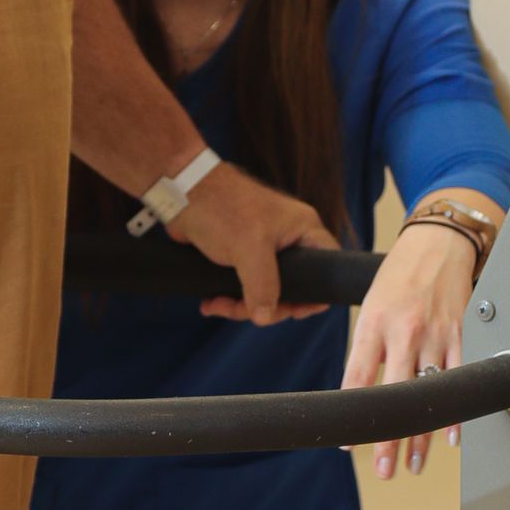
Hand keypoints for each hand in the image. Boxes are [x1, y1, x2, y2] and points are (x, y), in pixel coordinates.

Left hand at [168, 163, 338, 325]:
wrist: (182, 193)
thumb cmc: (222, 206)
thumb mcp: (249, 248)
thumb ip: (262, 285)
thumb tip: (265, 316)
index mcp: (303, 230)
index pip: (327, 267)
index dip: (316, 294)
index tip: (292, 311)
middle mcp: (288, 240)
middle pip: (293, 288)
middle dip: (266, 306)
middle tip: (245, 311)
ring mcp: (264, 249)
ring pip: (265, 292)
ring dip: (241, 306)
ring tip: (217, 305)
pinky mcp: (241, 256)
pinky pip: (244, 287)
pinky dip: (229, 298)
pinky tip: (212, 302)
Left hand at [342, 223, 478, 478]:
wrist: (436, 243)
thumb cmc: (399, 276)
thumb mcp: (371, 307)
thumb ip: (367, 349)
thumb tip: (358, 394)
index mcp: (373, 323)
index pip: (358, 378)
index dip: (353, 415)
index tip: (350, 445)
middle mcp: (404, 330)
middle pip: (394, 396)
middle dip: (389, 438)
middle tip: (385, 470)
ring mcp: (435, 333)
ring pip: (428, 394)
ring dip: (422, 435)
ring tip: (413, 463)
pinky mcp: (461, 333)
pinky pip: (459, 378)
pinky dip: (455, 411)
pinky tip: (452, 436)